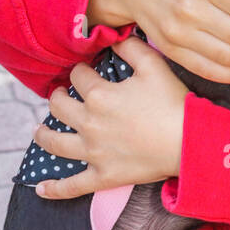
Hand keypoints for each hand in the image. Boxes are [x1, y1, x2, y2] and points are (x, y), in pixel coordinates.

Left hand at [31, 35, 188, 196]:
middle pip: (59, 107)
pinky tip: (41, 190)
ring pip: (55, 143)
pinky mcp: (103, 176)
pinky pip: (73, 186)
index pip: (78, 76)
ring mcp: (93, 152)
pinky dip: (55, 189)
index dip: (81, 70)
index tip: (86, 71)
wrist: (190, 142)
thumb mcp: (154, 66)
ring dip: (43, 135)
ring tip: (39, 131)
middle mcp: (89, 123)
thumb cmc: (174, 102)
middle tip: (60, 95)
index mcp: (99, 95)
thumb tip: (114, 39)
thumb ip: (131, 47)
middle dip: (57, 97)